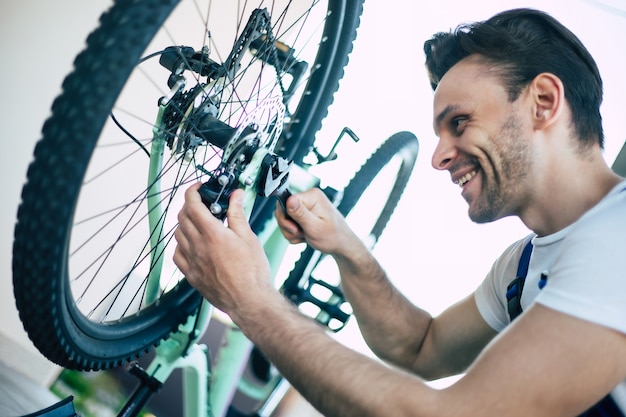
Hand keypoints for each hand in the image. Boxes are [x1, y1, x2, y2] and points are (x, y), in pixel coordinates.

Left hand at [174, 183, 273, 317]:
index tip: (198, 188)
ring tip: (198, 223)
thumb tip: (236, 196)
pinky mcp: (191, 275)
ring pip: (177, 235)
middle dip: (189, 205)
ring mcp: (192, 262)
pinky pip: (177, 254)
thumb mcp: (249, 238)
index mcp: (213, 234)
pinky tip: (192, 244)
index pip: (192, 204)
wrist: (250, 301)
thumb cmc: (253, 272)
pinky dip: (181, 244)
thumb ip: (238, 214)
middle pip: (182, 217)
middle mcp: (198, 246)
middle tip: (201, 204)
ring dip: (184, 224)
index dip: (192, 191)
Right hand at [275, 188, 357, 255]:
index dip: (286, 217)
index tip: (296, 229)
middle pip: (283, 210)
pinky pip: (290, 224)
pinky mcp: (304, 215)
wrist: (341, 245)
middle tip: (301, 233)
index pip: (285, 201)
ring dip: (292, 232)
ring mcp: (306, 207)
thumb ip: (300, 213)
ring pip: (285, 219)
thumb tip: (289, 199)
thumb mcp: (315, 227)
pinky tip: (305, 236)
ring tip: (305, 236)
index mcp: (312, 196)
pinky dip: (295, 234)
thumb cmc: (333, 237)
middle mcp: (308, 198)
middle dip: (288, 227)